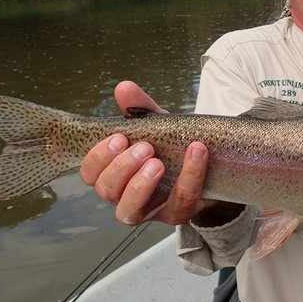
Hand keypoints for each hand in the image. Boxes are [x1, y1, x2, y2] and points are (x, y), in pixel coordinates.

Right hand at [80, 80, 212, 224]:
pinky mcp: (177, 214)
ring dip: (140, 185)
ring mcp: (150, 210)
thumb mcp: (157, 124)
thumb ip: (140, 108)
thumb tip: (124, 87)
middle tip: (144, 147)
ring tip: (157, 163)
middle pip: (106, 191)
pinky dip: (189, 175)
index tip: (119, 138)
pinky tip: (197, 152)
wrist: (212, 163)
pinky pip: (180, 201)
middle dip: (121, 168)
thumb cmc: (172, 145)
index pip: (90, 173)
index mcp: (114, 173)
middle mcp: (125, 195)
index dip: (98, 158)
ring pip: (128, 211)